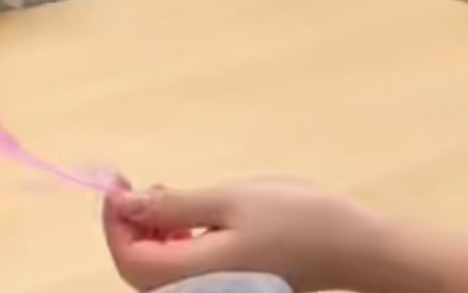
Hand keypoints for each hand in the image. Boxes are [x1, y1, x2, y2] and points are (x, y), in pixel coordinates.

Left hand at [103, 179, 380, 292]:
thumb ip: (173, 206)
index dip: (115, 223)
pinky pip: (186, 271)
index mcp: (194, 274)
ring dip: (155, 234)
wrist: (353, 246)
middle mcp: (199, 292)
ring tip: (169, 196)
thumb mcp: (229, 200)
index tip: (119, 185)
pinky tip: (192, 218)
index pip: (129, 259)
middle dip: (132, 227)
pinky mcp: (231, 286)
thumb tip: (125, 205)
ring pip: (162, 271)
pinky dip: (178, 243)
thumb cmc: (296, 218)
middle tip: (140, 186)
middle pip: (141, 269)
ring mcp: (217, 292)